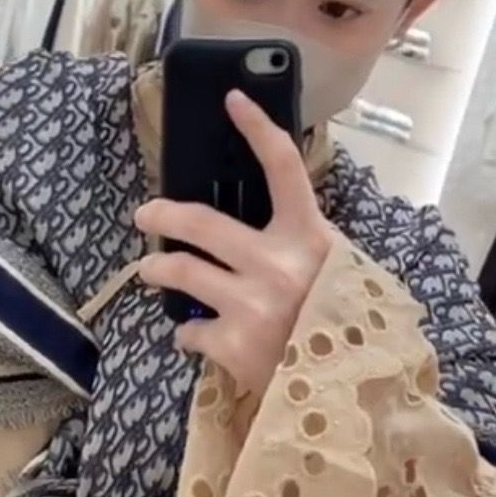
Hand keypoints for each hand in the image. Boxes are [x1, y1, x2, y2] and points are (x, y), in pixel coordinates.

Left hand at [135, 90, 334, 397]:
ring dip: (157, 269)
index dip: (257, 129)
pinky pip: (189, 329)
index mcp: (311, 238)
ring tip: (150, 272)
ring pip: (180, 271)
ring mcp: (252, 304)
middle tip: (145, 214)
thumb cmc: (344, 331)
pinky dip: (188, 334)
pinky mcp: (231, 344)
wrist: (350, 397)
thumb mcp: (341, 275)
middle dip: (163, 214)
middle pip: (202, 222)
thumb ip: (304, 247)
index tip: (231, 99)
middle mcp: (277, 263)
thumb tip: (261, 225)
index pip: (284, 169)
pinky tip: (196, 338)